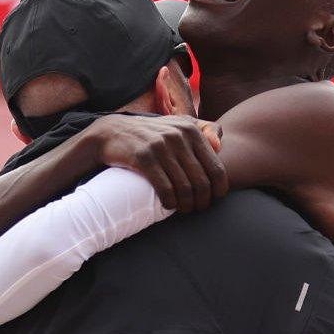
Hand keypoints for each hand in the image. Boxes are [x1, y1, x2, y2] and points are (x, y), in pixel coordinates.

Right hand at [89, 114, 227, 212]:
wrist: (113, 132)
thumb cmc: (152, 133)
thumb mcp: (178, 124)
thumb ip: (204, 129)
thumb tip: (220, 145)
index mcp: (191, 130)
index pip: (216, 168)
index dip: (219, 190)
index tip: (213, 199)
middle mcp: (178, 136)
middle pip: (202, 182)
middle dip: (202, 201)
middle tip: (197, 208)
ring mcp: (160, 146)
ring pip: (185, 188)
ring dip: (186, 205)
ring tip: (184, 209)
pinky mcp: (143, 158)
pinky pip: (165, 188)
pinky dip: (170, 202)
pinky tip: (169, 205)